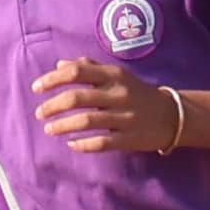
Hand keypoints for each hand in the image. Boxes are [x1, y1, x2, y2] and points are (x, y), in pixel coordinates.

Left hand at [31, 57, 186, 152]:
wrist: (173, 114)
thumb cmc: (138, 92)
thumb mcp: (117, 75)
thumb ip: (89, 68)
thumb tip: (59, 65)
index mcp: (113, 75)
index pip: (77, 72)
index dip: (53, 79)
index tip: (37, 88)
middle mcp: (118, 94)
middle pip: (77, 98)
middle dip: (52, 106)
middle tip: (38, 114)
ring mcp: (125, 117)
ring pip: (86, 121)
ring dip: (62, 126)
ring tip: (49, 129)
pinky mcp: (130, 138)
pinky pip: (101, 143)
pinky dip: (82, 144)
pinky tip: (71, 144)